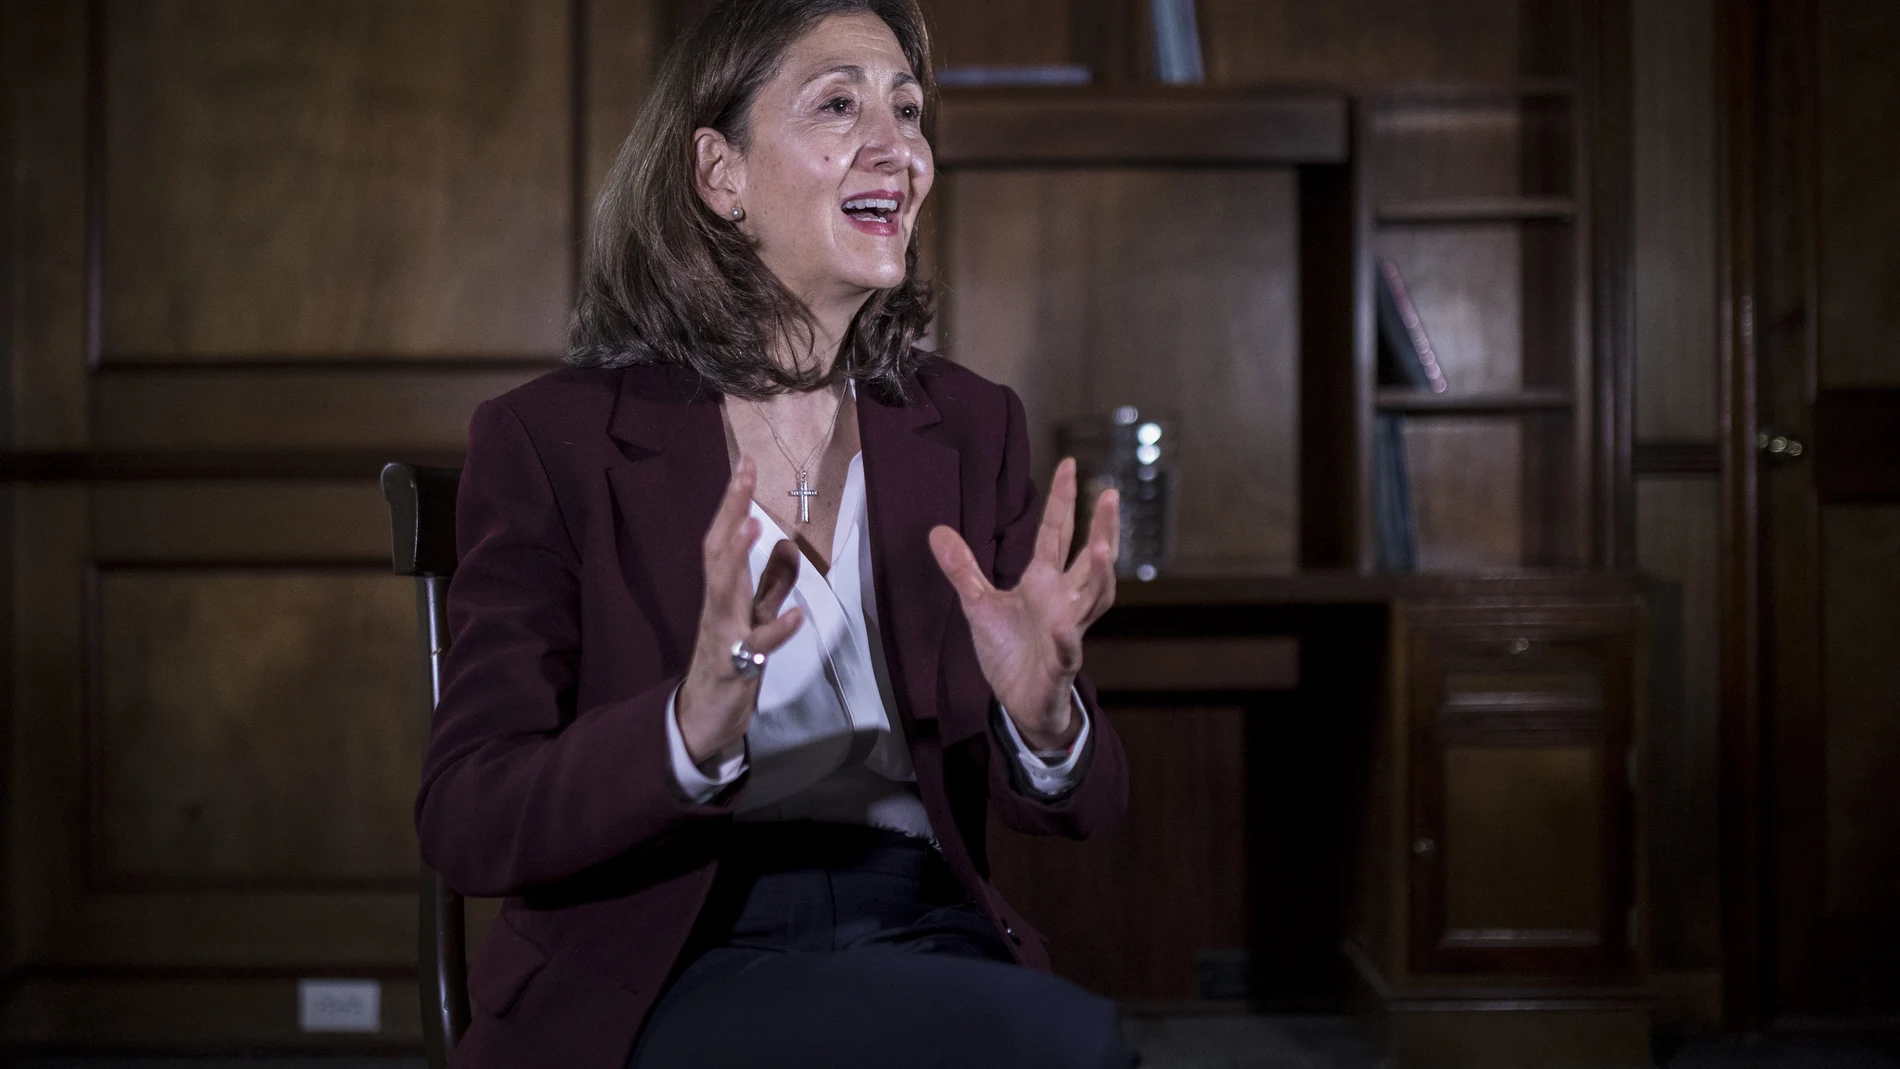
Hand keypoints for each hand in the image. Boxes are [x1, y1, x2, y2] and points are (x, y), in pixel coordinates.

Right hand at [676, 456, 802, 764]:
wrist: (704, 719)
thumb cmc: (730, 662)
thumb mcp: (756, 616)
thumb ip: (772, 584)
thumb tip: (788, 544)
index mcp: (724, 591)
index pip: (725, 536)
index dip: (734, 500)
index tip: (747, 462)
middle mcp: (718, 605)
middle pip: (719, 551)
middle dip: (731, 511)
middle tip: (743, 473)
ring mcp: (722, 634)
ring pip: (725, 591)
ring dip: (737, 557)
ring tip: (753, 523)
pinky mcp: (734, 667)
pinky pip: (755, 647)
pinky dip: (776, 630)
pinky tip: (796, 617)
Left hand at [928, 458, 1119, 750]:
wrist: (1021, 703)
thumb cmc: (1010, 651)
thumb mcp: (978, 604)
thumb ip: (962, 568)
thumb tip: (936, 530)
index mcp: (1044, 583)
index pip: (1057, 534)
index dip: (1064, 500)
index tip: (1071, 464)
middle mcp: (1064, 602)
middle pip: (1090, 560)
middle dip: (1103, 529)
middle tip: (1111, 495)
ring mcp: (1067, 633)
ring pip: (1091, 601)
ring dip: (1099, 577)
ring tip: (1103, 549)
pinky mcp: (1059, 666)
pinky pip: (1067, 651)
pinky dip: (1067, 641)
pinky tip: (1065, 629)